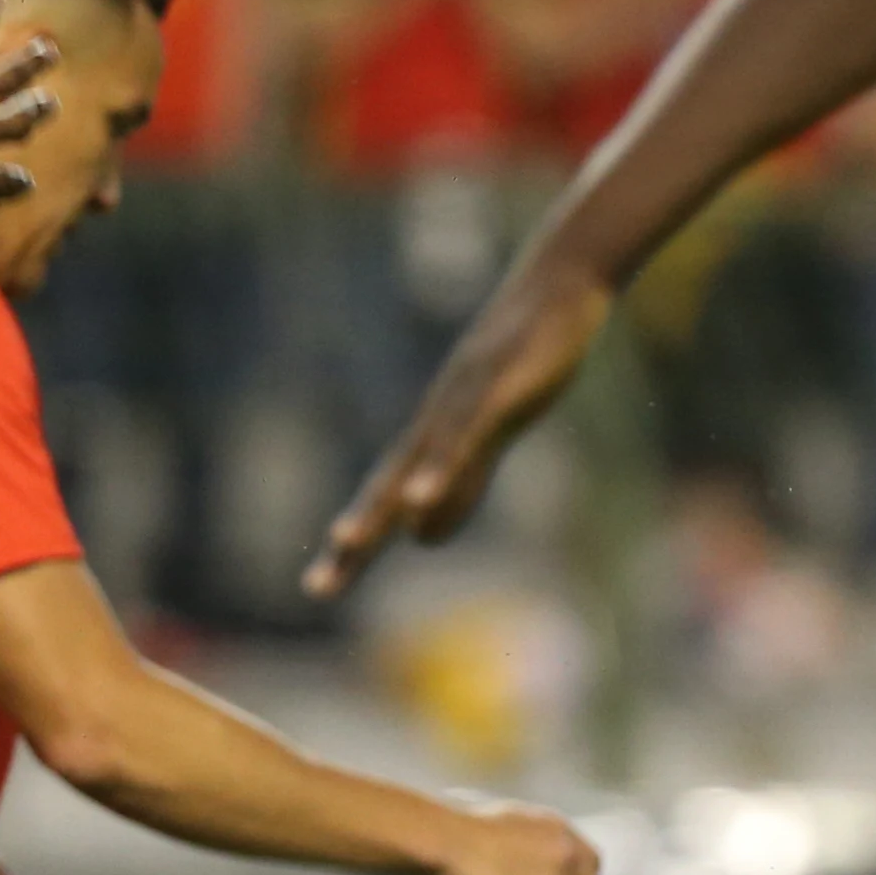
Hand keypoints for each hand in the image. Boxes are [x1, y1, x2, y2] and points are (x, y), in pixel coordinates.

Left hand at [303, 257, 614, 598]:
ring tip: (348, 545)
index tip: (320, 586)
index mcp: (432, 437)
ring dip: (384, 506)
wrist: (559, 286)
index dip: (356, 542)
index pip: (384, 497)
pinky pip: (468, 436)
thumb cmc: (524, 358)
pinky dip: (444, 468)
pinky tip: (422, 497)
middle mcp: (435, 423)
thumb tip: (419, 536)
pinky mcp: (500, 391)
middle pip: (387, 487)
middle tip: (316, 588)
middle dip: (354, 538)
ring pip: (420, 464)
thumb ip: (459, 486)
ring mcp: (465, 405)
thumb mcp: (490, 433)